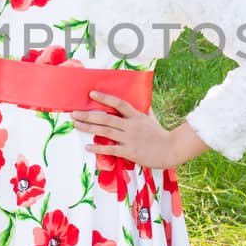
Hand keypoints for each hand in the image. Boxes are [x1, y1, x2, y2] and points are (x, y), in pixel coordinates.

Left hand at [71, 91, 205, 169]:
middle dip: (88, 115)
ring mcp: (129, 138)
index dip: (104, 97)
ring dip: (88, 127)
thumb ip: (144, 110)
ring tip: (76, 124)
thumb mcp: (152, 118)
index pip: (118, 103)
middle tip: (74, 113)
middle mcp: (131, 125)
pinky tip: (87, 146)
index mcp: (136, 115)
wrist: (172, 149)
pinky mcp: (129, 151)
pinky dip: (98, 148)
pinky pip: (110, 149)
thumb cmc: (161, 134)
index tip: (91, 94)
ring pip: (105, 131)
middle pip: (106, 117)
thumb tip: (142, 100)